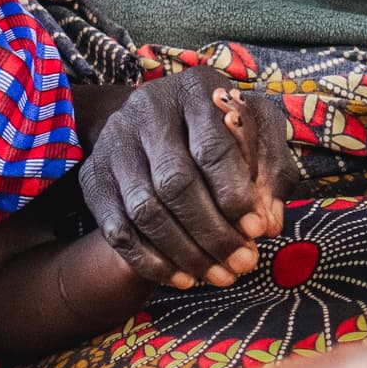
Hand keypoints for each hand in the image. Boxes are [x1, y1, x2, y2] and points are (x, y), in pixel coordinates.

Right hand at [83, 67, 298, 289]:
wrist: (154, 119)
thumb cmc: (220, 128)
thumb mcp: (257, 133)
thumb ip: (272, 172)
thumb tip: (270, 223)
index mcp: (194, 89)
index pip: (212, 147)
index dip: (236, 195)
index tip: (258, 230)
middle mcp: (146, 109)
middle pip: (175, 182)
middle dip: (213, 232)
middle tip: (243, 263)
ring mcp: (114, 143)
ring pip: (145, 210)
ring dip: (185, 253)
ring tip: (219, 276)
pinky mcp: (94, 177)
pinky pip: (117, 230)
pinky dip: (152, 262)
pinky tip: (183, 277)